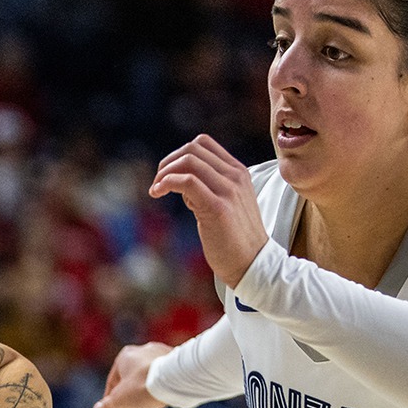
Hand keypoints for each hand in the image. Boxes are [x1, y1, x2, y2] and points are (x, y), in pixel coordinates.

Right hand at [93, 342, 171, 407]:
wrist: (176, 378)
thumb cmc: (144, 387)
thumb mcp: (120, 401)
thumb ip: (107, 407)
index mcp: (124, 356)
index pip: (113, 380)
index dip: (111, 397)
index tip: (113, 407)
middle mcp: (142, 349)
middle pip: (132, 374)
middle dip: (131, 388)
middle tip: (132, 403)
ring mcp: (161, 351)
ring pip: (150, 371)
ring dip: (148, 383)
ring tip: (151, 397)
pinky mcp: (177, 356)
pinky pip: (166, 371)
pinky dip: (163, 381)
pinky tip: (165, 391)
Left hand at [149, 134, 269, 287]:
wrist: (252, 263)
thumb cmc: (233, 237)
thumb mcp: (225, 203)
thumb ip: (208, 187)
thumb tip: (180, 180)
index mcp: (238, 172)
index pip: (203, 144)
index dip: (178, 156)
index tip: (167, 176)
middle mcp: (235, 176)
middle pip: (192, 149)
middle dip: (168, 163)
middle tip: (157, 184)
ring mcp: (229, 190)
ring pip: (189, 161)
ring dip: (164, 173)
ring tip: (156, 190)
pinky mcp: (218, 207)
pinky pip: (188, 181)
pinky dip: (167, 183)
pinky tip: (158, 194)